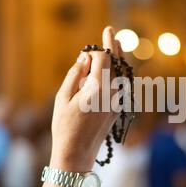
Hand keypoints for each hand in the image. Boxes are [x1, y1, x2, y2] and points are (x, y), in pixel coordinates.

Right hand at [49, 26, 122, 171]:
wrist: (77, 155)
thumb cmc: (65, 126)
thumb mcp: (62, 97)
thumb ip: (75, 74)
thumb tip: (85, 58)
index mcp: (99, 88)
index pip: (103, 58)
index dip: (96, 49)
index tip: (88, 49)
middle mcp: (113, 93)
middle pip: (118, 63)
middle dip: (114, 45)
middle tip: (111, 31)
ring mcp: (118, 102)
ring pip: (123, 74)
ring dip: (119, 58)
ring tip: (117, 44)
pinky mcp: (118, 109)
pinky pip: (122, 85)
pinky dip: (119, 73)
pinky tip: (116, 68)